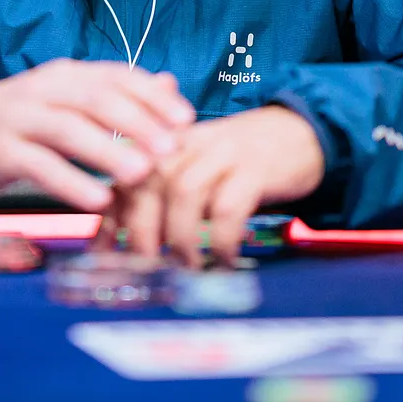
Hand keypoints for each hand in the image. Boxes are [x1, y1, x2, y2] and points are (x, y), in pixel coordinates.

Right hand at [0, 60, 194, 211]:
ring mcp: (21, 118)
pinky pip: (38, 165)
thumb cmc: (27, 116)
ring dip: (107, 151)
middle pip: (95, 99)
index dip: (152, 96)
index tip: (186, 120)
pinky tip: (98, 201)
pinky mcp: (1, 150)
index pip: (116, 76)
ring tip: (141, 175)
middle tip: (170, 149)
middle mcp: (45, 89)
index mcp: (68, 74)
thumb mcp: (69, 98)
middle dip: (137, 123)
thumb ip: (117, 92)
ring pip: (68, 130)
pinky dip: (70, 182)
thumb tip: (169, 83)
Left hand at [93, 105, 323, 267]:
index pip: (123, 180)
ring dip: (180, 238)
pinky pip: (229, 206)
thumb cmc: (235, 162)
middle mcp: (187, 141)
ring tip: (186, 267)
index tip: (104, 259)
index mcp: (164, 142)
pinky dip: (221, 239)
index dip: (109, 223)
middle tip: (145, 270)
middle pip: (147, 182)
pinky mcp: (256, 167)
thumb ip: (154, 198)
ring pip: (184, 192)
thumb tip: (114, 243)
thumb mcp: (191, 171)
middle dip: (140, 232)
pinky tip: (224, 259)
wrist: (298, 132)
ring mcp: (222, 151)